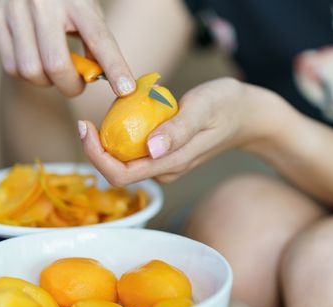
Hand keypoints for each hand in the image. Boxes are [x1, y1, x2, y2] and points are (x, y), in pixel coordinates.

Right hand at [0, 0, 134, 96]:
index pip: (99, 40)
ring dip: (48, 82)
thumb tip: (110, 81)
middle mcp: (43, 2)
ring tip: (56, 71)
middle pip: (56, 64)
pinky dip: (28, 74)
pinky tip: (37, 62)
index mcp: (76, 1)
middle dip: (71, 86)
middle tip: (78, 84)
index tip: (126, 90)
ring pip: (31, 70)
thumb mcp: (89, 15)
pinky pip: (12, 67)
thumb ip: (97, 46)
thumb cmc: (69, 6)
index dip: (115, 68)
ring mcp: (16, 9)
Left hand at [78, 78, 273, 184]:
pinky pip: (136, 151)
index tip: (86, 128)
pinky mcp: (166, 155)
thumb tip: (151, 148)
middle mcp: (166, 169)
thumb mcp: (203, 109)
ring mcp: (166, 164)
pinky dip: (123, 135)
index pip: (122, 175)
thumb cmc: (226, 106)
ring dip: (109, 143)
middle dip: (96, 150)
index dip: (97, 156)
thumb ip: (178, 129)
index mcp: (172, 163)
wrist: (247, 114)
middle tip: (87, 121)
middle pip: (119, 172)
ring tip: (107, 114)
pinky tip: (126, 114)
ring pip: (126, 162)